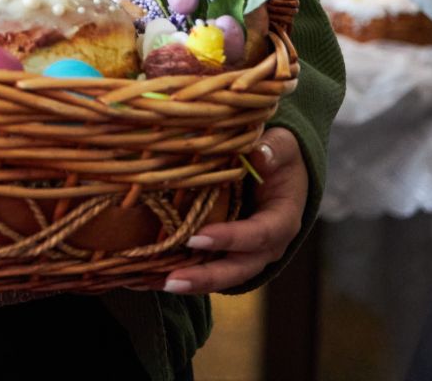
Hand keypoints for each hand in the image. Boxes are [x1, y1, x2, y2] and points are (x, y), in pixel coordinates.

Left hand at [163, 128, 307, 294]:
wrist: (280, 174)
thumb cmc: (280, 158)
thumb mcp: (283, 146)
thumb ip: (274, 149)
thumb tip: (260, 153)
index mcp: (282, 221)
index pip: (259, 235)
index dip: (230, 239)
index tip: (197, 238)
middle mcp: (267, 247)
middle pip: (238, 269)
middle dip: (205, 277)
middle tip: (172, 280)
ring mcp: (247, 255)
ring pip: (220, 278)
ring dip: (189, 284)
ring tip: (154, 284)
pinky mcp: (227, 255)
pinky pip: (206, 270)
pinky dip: (180, 276)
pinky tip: (148, 279)